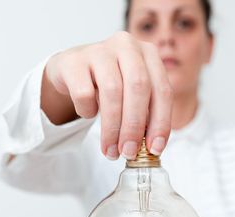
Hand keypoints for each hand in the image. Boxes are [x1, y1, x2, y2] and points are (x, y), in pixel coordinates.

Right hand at [44, 31, 172, 159]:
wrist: (72, 70)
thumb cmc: (109, 84)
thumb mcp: (132, 94)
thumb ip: (146, 114)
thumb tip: (151, 148)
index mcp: (148, 54)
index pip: (162, 90)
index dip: (161, 123)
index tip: (154, 149)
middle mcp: (126, 46)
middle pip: (138, 88)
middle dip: (135, 126)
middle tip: (129, 152)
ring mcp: (99, 50)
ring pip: (112, 92)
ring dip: (112, 128)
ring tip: (110, 150)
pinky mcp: (74, 60)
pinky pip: (84, 93)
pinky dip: (88, 111)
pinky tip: (88, 113)